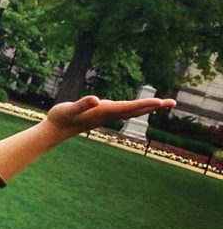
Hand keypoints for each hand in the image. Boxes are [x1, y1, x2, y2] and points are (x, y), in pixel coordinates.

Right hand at [46, 95, 175, 136]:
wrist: (56, 129)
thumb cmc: (61, 117)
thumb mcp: (70, 108)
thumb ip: (82, 104)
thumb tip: (96, 99)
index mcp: (103, 112)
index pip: (128, 107)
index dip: (144, 104)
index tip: (160, 101)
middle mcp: (108, 114)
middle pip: (135, 110)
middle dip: (153, 106)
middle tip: (172, 102)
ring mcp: (107, 115)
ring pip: (132, 111)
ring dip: (148, 107)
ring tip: (163, 103)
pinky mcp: (103, 114)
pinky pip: (125, 110)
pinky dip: (137, 107)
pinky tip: (140, 106)